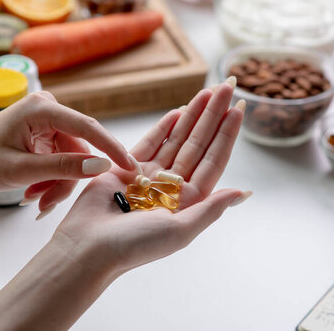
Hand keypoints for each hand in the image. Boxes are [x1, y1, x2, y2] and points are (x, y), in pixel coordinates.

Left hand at [0, 91, 133, 208]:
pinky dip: (52, 178)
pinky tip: (35, 191)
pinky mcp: (44, 133)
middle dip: (68, 179)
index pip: (88, 128)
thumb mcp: (22, 170)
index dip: (111, 149)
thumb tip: (102, 165)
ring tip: (36, 200)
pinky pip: (62, 159)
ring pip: (72, 158)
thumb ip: (63, 167)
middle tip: (47, 204)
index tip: (130, 168)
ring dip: (58, 182)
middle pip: (79, 148)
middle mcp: (48, 109)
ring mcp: (47, 121)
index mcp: (42, 109)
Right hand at [52, 81, 248, 272]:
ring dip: (192, 115)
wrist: (88, 248)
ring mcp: (149, 176)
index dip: (227, 134)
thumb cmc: (135, 245)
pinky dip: (164, 127)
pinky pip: (150, 143)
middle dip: (212, 115)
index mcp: (188, 201)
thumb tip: (244, 192)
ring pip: (177, 139)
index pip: (213, 160)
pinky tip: (178, 110)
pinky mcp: (126, 168)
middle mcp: (172, 187)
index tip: (239, 107)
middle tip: (226, 86)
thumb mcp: (180, 231)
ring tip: (206, 92)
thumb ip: (211, 209)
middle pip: (198, 144)